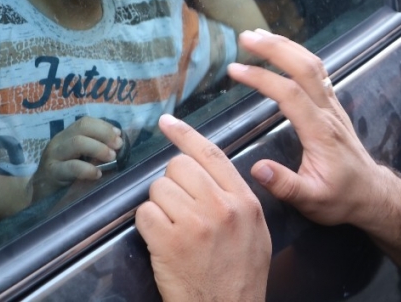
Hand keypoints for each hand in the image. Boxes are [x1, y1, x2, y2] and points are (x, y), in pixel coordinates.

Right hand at [30, 117, 122, 199]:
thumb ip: (96, 149)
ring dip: (98, 148)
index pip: (85, 122)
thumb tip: (121, 142)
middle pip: (82, 128)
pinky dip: (87, 169)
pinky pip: (71, 167)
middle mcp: (59, 142)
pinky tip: (97, 174)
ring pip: (76, 143)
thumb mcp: (80, 158)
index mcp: (67, 135)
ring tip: (111, 157)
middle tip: (118, 146)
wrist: (38, 192)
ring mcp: (53, 156)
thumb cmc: (65, 174)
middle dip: (104, 134)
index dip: (104, 126)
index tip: (119, 135)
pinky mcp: (51, 173)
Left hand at [136, 114, 270, 301]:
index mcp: (244, 201)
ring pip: (159, 189)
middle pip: (179, 167)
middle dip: (172, 183)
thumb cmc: (241, 277)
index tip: (167, 122)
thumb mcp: (256, 231)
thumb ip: (238, 199)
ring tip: (173, 230)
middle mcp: (221, 207)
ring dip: (159, 206)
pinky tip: (162, 242)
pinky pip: (144, 214)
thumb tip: (211, 175)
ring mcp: (194, 224)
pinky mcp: (169, 242)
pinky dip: (148, 226)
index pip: (211, 154)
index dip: (185, 135)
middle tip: (178, 207)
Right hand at [227, 29, 386, 227]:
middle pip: (305, 68)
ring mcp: (333, 106)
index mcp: (320, 131)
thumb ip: (285, 185)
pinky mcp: (333, 106)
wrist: (371, 194)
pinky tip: (283, 50)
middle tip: (245, 37)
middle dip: (275, 49)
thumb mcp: (312, 201)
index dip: (262, 79)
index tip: (235, 70)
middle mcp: (328, 112)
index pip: (290, 94)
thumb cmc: (341, 198)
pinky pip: (317, 72)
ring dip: (286, 46)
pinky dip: (297, 55)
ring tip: (258, 36)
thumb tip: (257, 169)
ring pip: (314, 65)